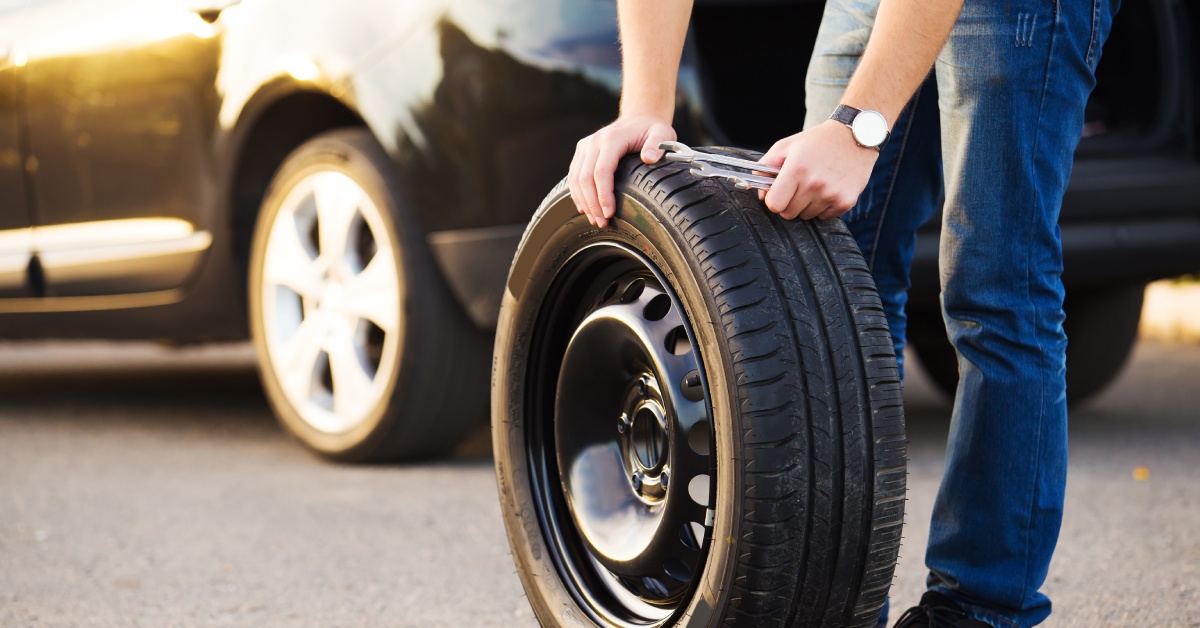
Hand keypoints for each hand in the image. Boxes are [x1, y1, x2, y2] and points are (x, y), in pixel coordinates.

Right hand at [569, 114, 676, 227]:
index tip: (610, 213)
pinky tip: (585, 208)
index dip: (603, 195)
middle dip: (592, 203)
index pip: (601, 171)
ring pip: (576, 179)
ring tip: (595, 220)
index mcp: (611, 139)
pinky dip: (577, 194)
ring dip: (584, 202)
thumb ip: (658, 144)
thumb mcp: (662, 133)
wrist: (639, 118)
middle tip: (602, 222)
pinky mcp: (582, 152)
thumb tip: (648, 158)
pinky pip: (574, 175)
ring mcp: (585, 146)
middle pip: (585, 178)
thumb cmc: (652, 129)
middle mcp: (594, 142)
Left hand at [757, 119, 879, 220]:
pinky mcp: (845, 202)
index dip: (773, 200)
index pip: (774, 205)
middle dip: (789, 203)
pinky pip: (824, 217)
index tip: (778, 192)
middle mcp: (814, 184)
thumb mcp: (786, 146)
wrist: (854, 137)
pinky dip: (824, 207)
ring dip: (807, 205)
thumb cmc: (817, 142)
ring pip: (806, 216)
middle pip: (788, 214)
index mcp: (796, 169)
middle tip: (798, 186)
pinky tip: (828, 189)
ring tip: (815, 184)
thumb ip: (764, 167)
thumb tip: (755, 191)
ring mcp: (831, 195)